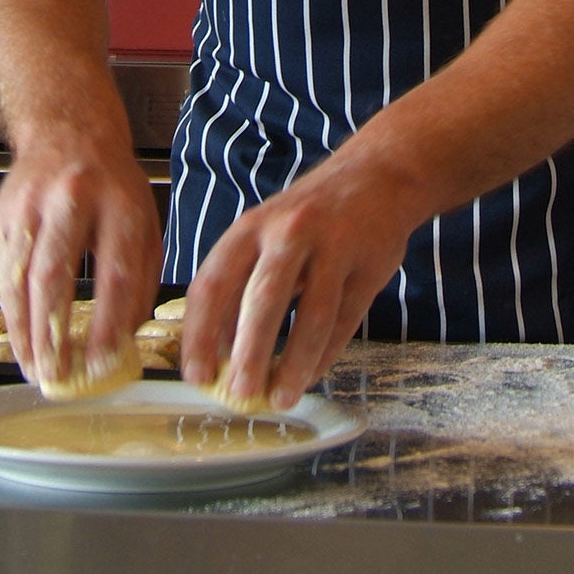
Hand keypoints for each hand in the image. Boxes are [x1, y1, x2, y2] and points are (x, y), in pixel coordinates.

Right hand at [0, 136, 160, 390]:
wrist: (69, 130)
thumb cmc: (113, 186)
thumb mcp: (146, 223)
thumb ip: (141, 279)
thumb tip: (124, 340)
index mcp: (120, 202)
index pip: (115, 273)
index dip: (107, 324)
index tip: (102, 363)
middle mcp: (73, 199)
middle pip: (54, 275)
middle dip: (51, 333)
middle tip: (54, 375)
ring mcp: (31, 203)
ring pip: (18, 275)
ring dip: (22, 329)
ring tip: (32, 366)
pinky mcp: (3, 211)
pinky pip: (0, 267)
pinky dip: (8, 307)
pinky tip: (18, 334)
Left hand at [179, 155, 417, 411]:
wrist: (377, 175)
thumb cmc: (308, 216)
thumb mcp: (264, 234)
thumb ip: (241, 284)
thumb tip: (219, 352)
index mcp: (251, 227)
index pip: (214, 283)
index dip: (200, 333)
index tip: (196, 375)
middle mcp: (289, 232)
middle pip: (264, 299)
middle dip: (250, 353)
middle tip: (240, 393)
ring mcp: (334, 247)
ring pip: (312, 315)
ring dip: (294, 364)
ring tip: (281, 398)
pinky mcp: (370, 264)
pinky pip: (345, 319)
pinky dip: (325, 354)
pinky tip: (310, 376)